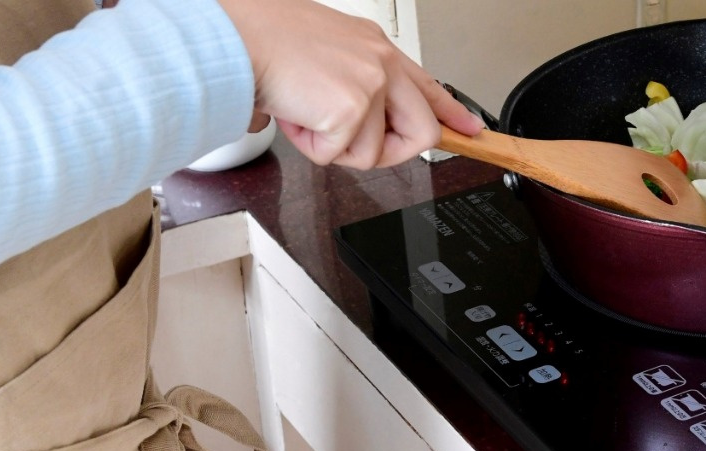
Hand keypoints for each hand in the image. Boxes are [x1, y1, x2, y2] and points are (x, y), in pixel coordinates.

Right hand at [215, 0, 484, 168]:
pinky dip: (310, 147)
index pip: (428, 86)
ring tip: (305, 113)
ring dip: (332, 146)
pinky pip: (340, 156)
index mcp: (374, 46)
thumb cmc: (261, 41)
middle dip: (387, 152)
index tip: (471, 130)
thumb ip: (347, 83)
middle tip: (349, 141)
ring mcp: (371, 84)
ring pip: (373, 154)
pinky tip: (296, 115)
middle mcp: (380, 61)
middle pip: (422, 132)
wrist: (234, 38)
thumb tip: (343, 122)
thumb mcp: (322, 55)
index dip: (452, 114)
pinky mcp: (353, 108)